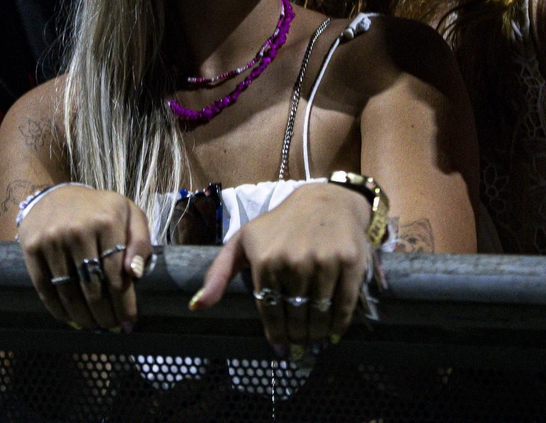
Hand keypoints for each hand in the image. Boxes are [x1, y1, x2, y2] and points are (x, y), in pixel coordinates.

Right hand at [16, 185, 152, 332]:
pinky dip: (58, 310)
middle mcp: (78, 230)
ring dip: (83, 317)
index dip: (124, 304)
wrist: (54, 194)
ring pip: (69, 293)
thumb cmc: (99, 209)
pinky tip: (70, 318)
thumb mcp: (129, 213)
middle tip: (111, 327)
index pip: (117, 275)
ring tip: (93, 326)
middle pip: (93, 288)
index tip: (130, 322)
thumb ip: (140, 241)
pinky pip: (45, 289)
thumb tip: (135, 274)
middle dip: (105, 315)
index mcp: (107, 221)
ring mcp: (52, 240)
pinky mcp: (31, 249)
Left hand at [189, 182, 370, 355]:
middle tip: (299, 344)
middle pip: (295, 317)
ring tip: (314, 340)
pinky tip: (333, 332)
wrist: (325, 201)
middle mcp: (293, 262)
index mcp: (264, 260)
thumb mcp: (242, 242)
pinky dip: (339, 325)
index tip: (280, 344)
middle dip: (297, 336)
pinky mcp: (349, 263)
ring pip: (319, 315)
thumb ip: (218, 274)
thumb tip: (196, 306)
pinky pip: (344, 306)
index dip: (275, 333)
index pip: (269, 311)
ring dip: (316, 334)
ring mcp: (323, 262)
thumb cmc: (279, 225)